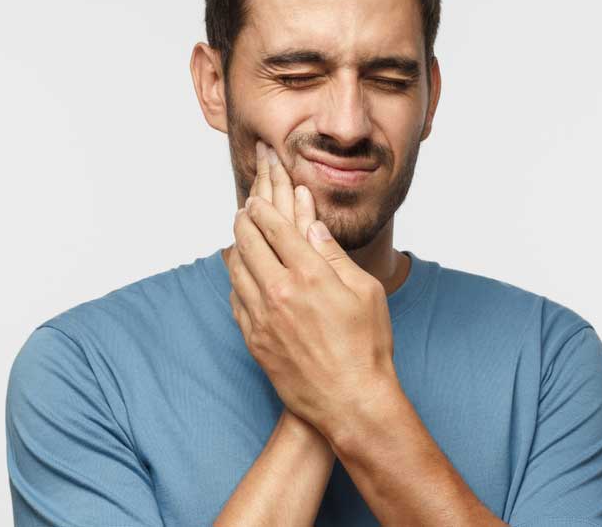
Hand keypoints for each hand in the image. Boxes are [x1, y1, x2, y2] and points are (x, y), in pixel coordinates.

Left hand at [227, 140, 396, 437]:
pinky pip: (235, 300)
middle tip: (243, 210)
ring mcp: (262, 318)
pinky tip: (239, 274)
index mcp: (310, 274)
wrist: (350, 402)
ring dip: (236, 247)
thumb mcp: (365, 292)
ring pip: (236, 270)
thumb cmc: (367, 347)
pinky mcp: (254, 340)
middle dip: (244, 221)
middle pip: (248, 243)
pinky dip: (234, 280)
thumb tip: (312, 225)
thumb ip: (334, 255)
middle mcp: (280, 292)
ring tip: (238, 235)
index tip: (257, 199)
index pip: (276, 228)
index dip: (264, 209)